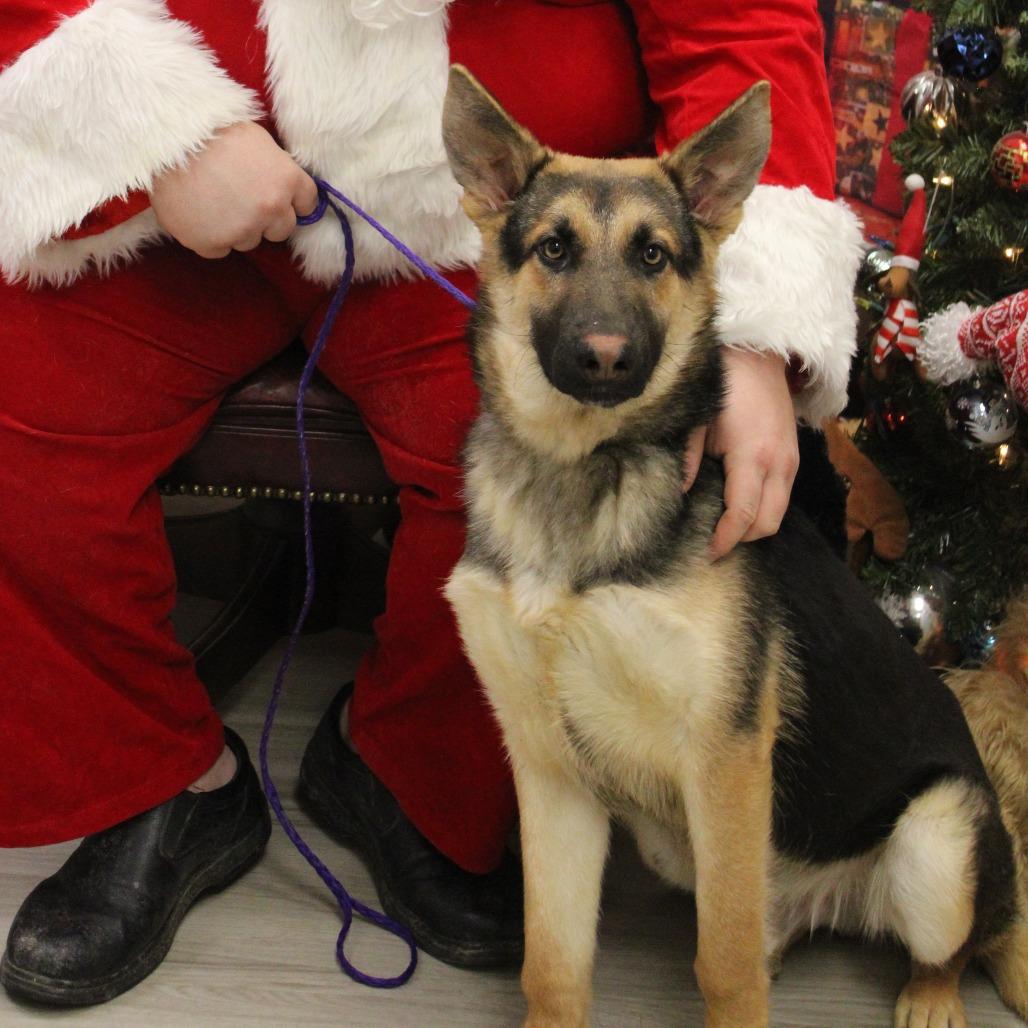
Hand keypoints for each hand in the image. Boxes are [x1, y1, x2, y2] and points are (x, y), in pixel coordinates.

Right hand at [149, 121, 317, 257]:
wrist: (165, 136)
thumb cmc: (210, 129)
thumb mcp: (255, 139)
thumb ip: (274, 166)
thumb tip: (280, 184)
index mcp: (287, 180)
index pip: (307, 204)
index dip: (292, 201)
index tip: (278, 196)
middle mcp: (271, 209)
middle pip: (282, 229)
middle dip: (266, 218)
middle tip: (239, 198)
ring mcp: (243, 230)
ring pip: (249, 241)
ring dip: (236, 228)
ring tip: (211, 200)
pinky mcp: (213, 243)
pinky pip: (219, 250)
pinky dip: (209, 237)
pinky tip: (196, 213)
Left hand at [681, 348, 798, 560]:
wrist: (758, 355)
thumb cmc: (723, 384)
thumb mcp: (696, 420)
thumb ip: (686, 459)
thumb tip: (677, 494)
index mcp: (753, 455)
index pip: (742, 515)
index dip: (724, 540)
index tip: (705, 552)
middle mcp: (779, 463)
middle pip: (767, 524)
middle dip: (741, 539)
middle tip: (712, 542)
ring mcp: (791, 461)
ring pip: (779, 513)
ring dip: (754, 525)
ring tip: (723, 526)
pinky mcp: (794, 457)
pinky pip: (782, 497)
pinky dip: (763, 508)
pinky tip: (737, 503)